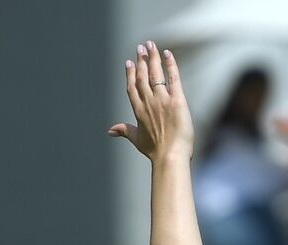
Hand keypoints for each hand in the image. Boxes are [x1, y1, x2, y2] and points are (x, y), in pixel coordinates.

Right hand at [109, 41, 193, 163]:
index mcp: (138, 111)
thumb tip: (110, 131)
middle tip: (141, 47)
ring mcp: (162, 100)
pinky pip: (173, 78)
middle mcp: (148, 102)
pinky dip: (170, 65)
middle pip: (142, 76)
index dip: (130, 73)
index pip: (132, 87)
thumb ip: (124, 131)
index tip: (129, 62)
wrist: (170, 156)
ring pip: (155, 74)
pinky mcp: (177, 100)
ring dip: (152, 57)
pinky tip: (167, 53)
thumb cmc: (155, 151)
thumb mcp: (137, 140)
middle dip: (141, 60)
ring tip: (151, 45)